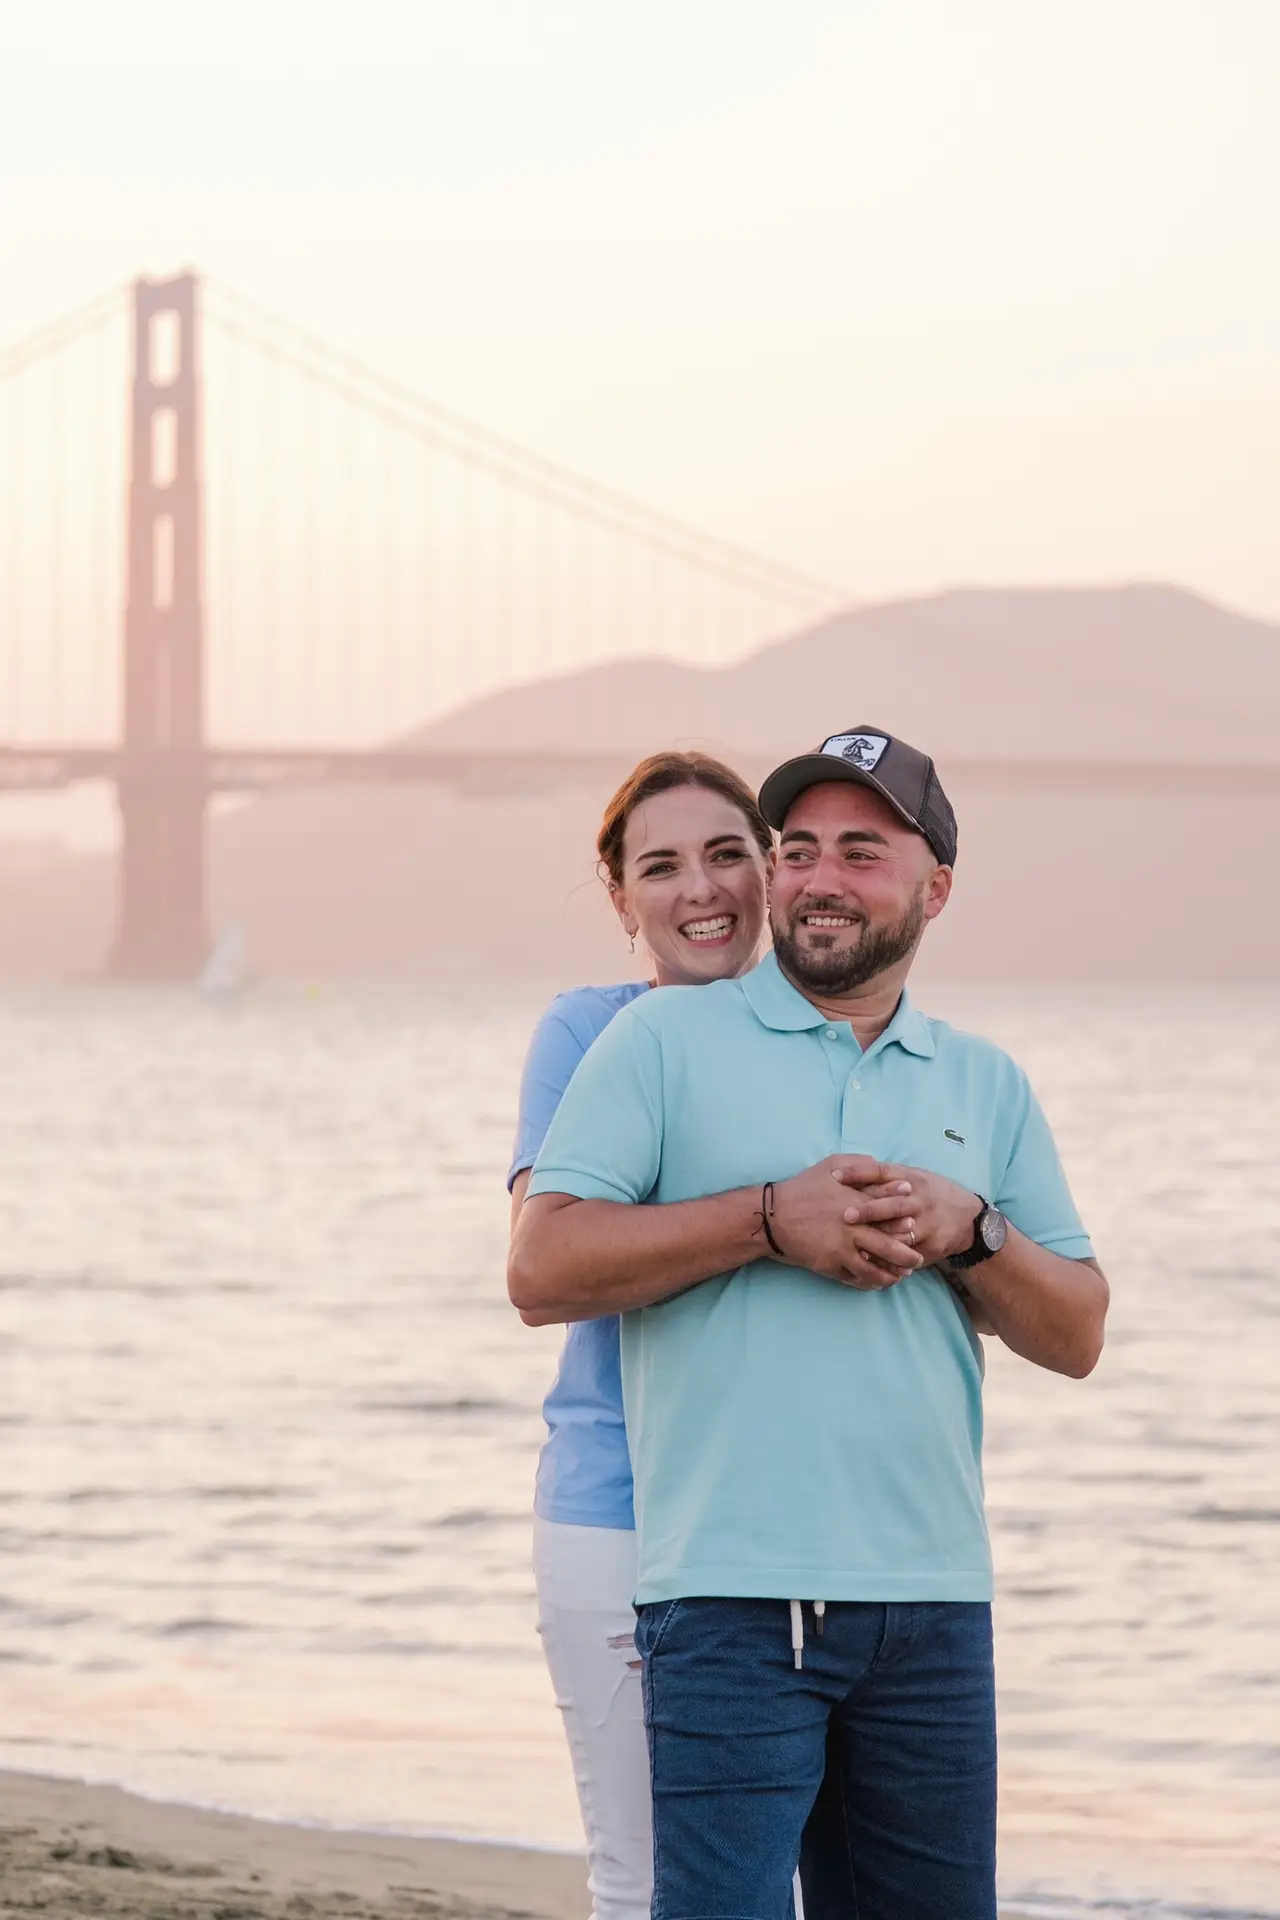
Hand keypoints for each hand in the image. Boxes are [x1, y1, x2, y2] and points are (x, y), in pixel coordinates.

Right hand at [770, 1156, 923, 1290]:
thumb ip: (858, 1164)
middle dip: (908, 1254)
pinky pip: (856, 1278)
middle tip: (918, 1258)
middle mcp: (853, 1228)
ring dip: (892, 1274)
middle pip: (890, 1245)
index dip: (905, 1219)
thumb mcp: (830, 1164)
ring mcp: (842, 1249)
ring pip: (876, 1268)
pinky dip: (869, 1282)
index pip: (890, 1212)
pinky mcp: (831, 1265)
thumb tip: (879, 1163)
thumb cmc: (802, 1188)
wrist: (773, 1217)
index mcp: (856, 1203)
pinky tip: (877, 1282)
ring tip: (902, 1275)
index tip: (915, 1222)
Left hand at [836, 1163, 982, 1269]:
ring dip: (877, 1239)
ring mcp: (927, 1224)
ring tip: (853, 1244)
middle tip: (844, 1215)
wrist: (968, 1218)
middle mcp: (920, 1199)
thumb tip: (853, 1171)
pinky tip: (871, 1263)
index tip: (835, 1177)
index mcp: (912, 1178)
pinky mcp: (931, 1245)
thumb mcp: (914, 1178)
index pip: (882, 1171)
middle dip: (868, 1210)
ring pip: (900, 1233)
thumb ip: (887, 1177)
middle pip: (892, 1203)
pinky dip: (889, 1260)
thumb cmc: (931, 1194)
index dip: (858, 1173)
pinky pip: (907, 1254)